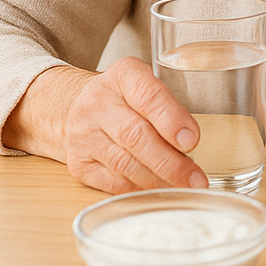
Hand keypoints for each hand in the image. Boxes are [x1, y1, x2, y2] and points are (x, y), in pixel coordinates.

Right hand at [6, 59, 207, 193]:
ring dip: (158, 179)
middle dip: (170, 162)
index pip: (148, 96)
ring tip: (183, 185)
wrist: (71, 107)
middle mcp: (98, 103)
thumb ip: (168, 108)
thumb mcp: (145, 85)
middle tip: (195, 178)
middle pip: (135, 136)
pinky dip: (140, 188)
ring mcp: (84, 135)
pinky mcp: (79, 164)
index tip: (192, 141)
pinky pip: (113, 182)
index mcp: (123, 76)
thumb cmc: (121, 97)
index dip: (171, 120)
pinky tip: (159, 189)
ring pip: (124, 164)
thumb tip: (189, 143)